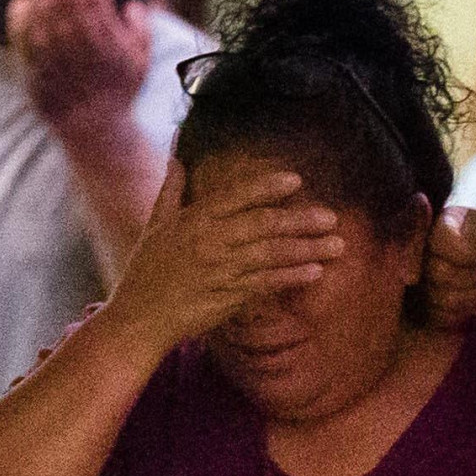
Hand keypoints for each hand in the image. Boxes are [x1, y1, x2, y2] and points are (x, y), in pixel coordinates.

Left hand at [12, 0, 154, 133]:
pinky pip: (24, 35)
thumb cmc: (118, 93)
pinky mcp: (36, 67)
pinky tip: (21, 4)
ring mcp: (57, 55)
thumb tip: (133, 5)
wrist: (92, 126)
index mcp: (108, 37)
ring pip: (43, 12)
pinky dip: (21, 17)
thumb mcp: (140, 63)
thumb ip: (140, 31)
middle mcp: (82, 43)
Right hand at [112, 164, 342, 348]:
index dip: (267, 187)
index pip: (236, 196)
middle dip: (300, 219)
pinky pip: (265, 283)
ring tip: (337, 245)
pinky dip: (291, 277)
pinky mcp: (226, 297)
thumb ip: (172, 190)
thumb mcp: (155, 225)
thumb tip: (177, 156)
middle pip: (262, 224)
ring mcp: (220, 270)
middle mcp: (209, 241)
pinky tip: (316, 272)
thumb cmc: (146, 271)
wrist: (138, 318)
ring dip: (307, 249)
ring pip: (270, 255)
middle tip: (332, 216)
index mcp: (193, 219)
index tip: (296, 180)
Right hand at [422, 199, 475, 329]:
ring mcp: (418, 284)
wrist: (468, 266)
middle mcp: (418, 256)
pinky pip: (442, 316)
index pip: (440, 241)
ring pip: (444, 298)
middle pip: (441, 273)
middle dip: (474, 276)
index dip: (463, 253)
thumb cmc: (474, 241)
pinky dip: (464, 311)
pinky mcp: (421, 308)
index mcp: (433, 230)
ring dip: (474, 295)